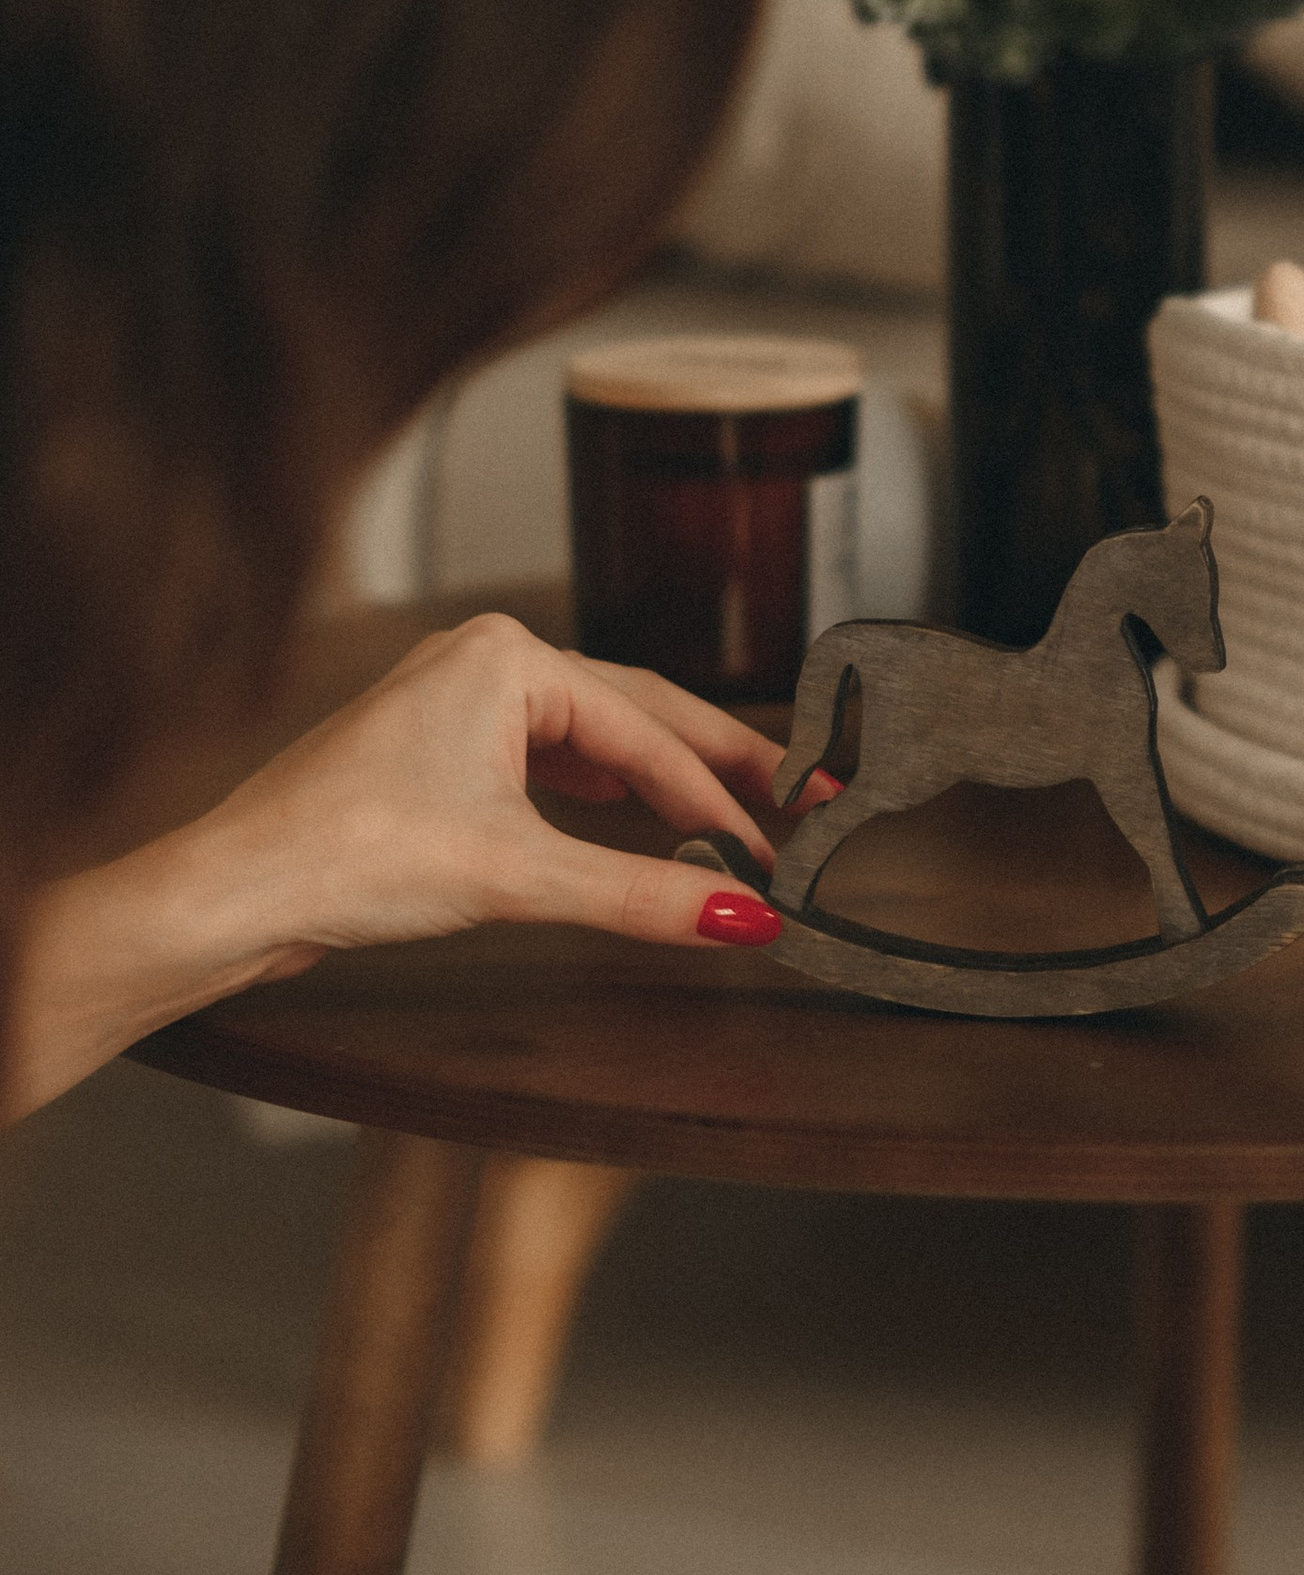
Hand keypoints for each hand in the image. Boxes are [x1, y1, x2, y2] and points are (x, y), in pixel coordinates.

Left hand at [8, 615, 794, 1121]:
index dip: (723, 798)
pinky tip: (639, 824)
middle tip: (799, 806)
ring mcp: (460, 702)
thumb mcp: (517, 876)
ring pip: (595, 739)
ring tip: (737, 822)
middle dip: (716, 770)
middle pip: (636, 716)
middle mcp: (488, 661)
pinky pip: (551, 762)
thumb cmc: (346, 855)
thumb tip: (744, 917)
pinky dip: (604, 796)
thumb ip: (642, 894)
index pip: (648, 733)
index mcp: (509, 658)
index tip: (781, 848)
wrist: (233, 892)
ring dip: (662, 785)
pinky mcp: (439, 751)